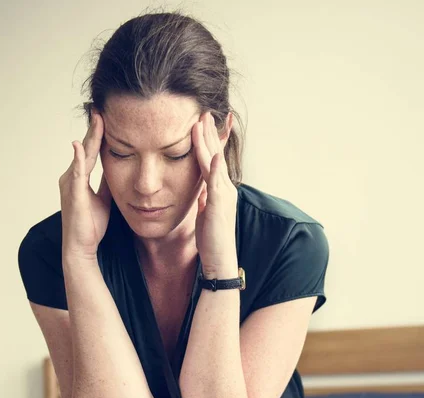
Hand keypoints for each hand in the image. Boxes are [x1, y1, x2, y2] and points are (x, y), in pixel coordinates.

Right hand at [59, 109, 111, 261]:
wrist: (81, 247)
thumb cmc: (91, 226)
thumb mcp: (105, 199)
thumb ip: (108, 183)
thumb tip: (119, 169)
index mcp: (79, 178)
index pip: (91, 150)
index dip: (98, 134)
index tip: (106, 116)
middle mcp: (71, 176)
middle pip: (85, 147)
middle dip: (94, 128)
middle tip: (101, 107)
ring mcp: (70, 184)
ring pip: (82, 154)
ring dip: (89, 136)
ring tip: (97, 117)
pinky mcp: (73, 193)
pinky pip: (77, 172)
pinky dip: (78, 157)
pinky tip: (81, 144)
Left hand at [191, 111, 237, 275]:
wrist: (220, 261)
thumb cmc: (212, 240)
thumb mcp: (206, 213)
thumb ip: (205, 198)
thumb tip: (201, 189)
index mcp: (219, 189)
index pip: (211, 159)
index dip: (206, 140)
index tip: (199, 122)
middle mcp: (224, 187)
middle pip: (214, 154)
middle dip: (208, 132)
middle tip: (202, 110)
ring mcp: (223, 195)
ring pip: (214, 163)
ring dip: (209, 141)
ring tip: (203, 121)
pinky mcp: (220, 205)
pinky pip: (216, 183)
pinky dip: (215, 167)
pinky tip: (214, 154)